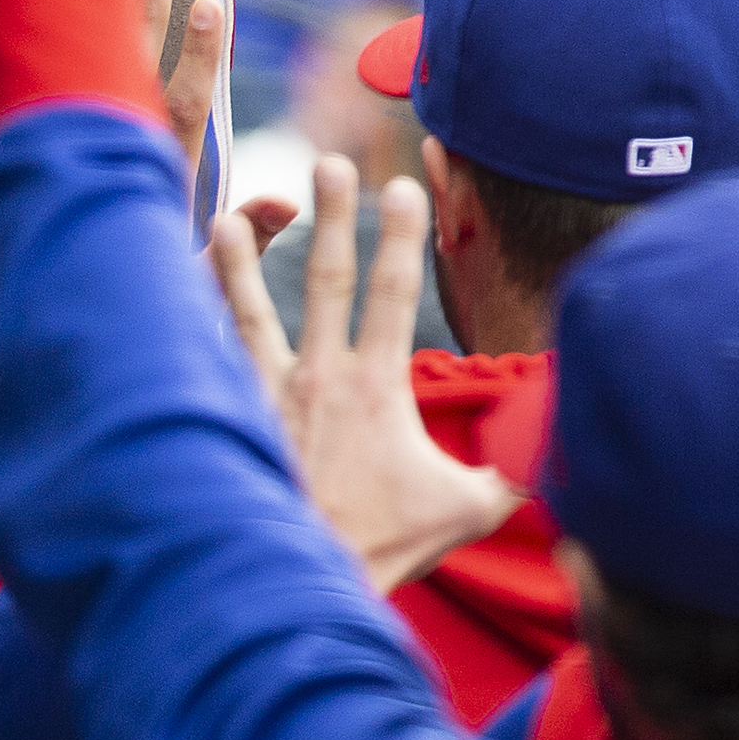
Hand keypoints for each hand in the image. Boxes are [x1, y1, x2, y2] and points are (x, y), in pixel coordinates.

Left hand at [209, 158, 518, 592]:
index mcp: (376, 385)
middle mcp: (318, 376)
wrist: (305, 576)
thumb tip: (566, 443)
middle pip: (327, 278)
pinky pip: (210, 357)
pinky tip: (171, 296)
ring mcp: (268, 393)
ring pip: (250, 308)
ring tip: (224, 213)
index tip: (402, 185)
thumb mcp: (466, 507)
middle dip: (332, 216)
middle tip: (327, 163)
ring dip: (240, 258)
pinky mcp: (233, 416)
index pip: (393, 291)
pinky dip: (194, 324)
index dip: (401, 235)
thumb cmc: (385, 544)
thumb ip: (514, 467)